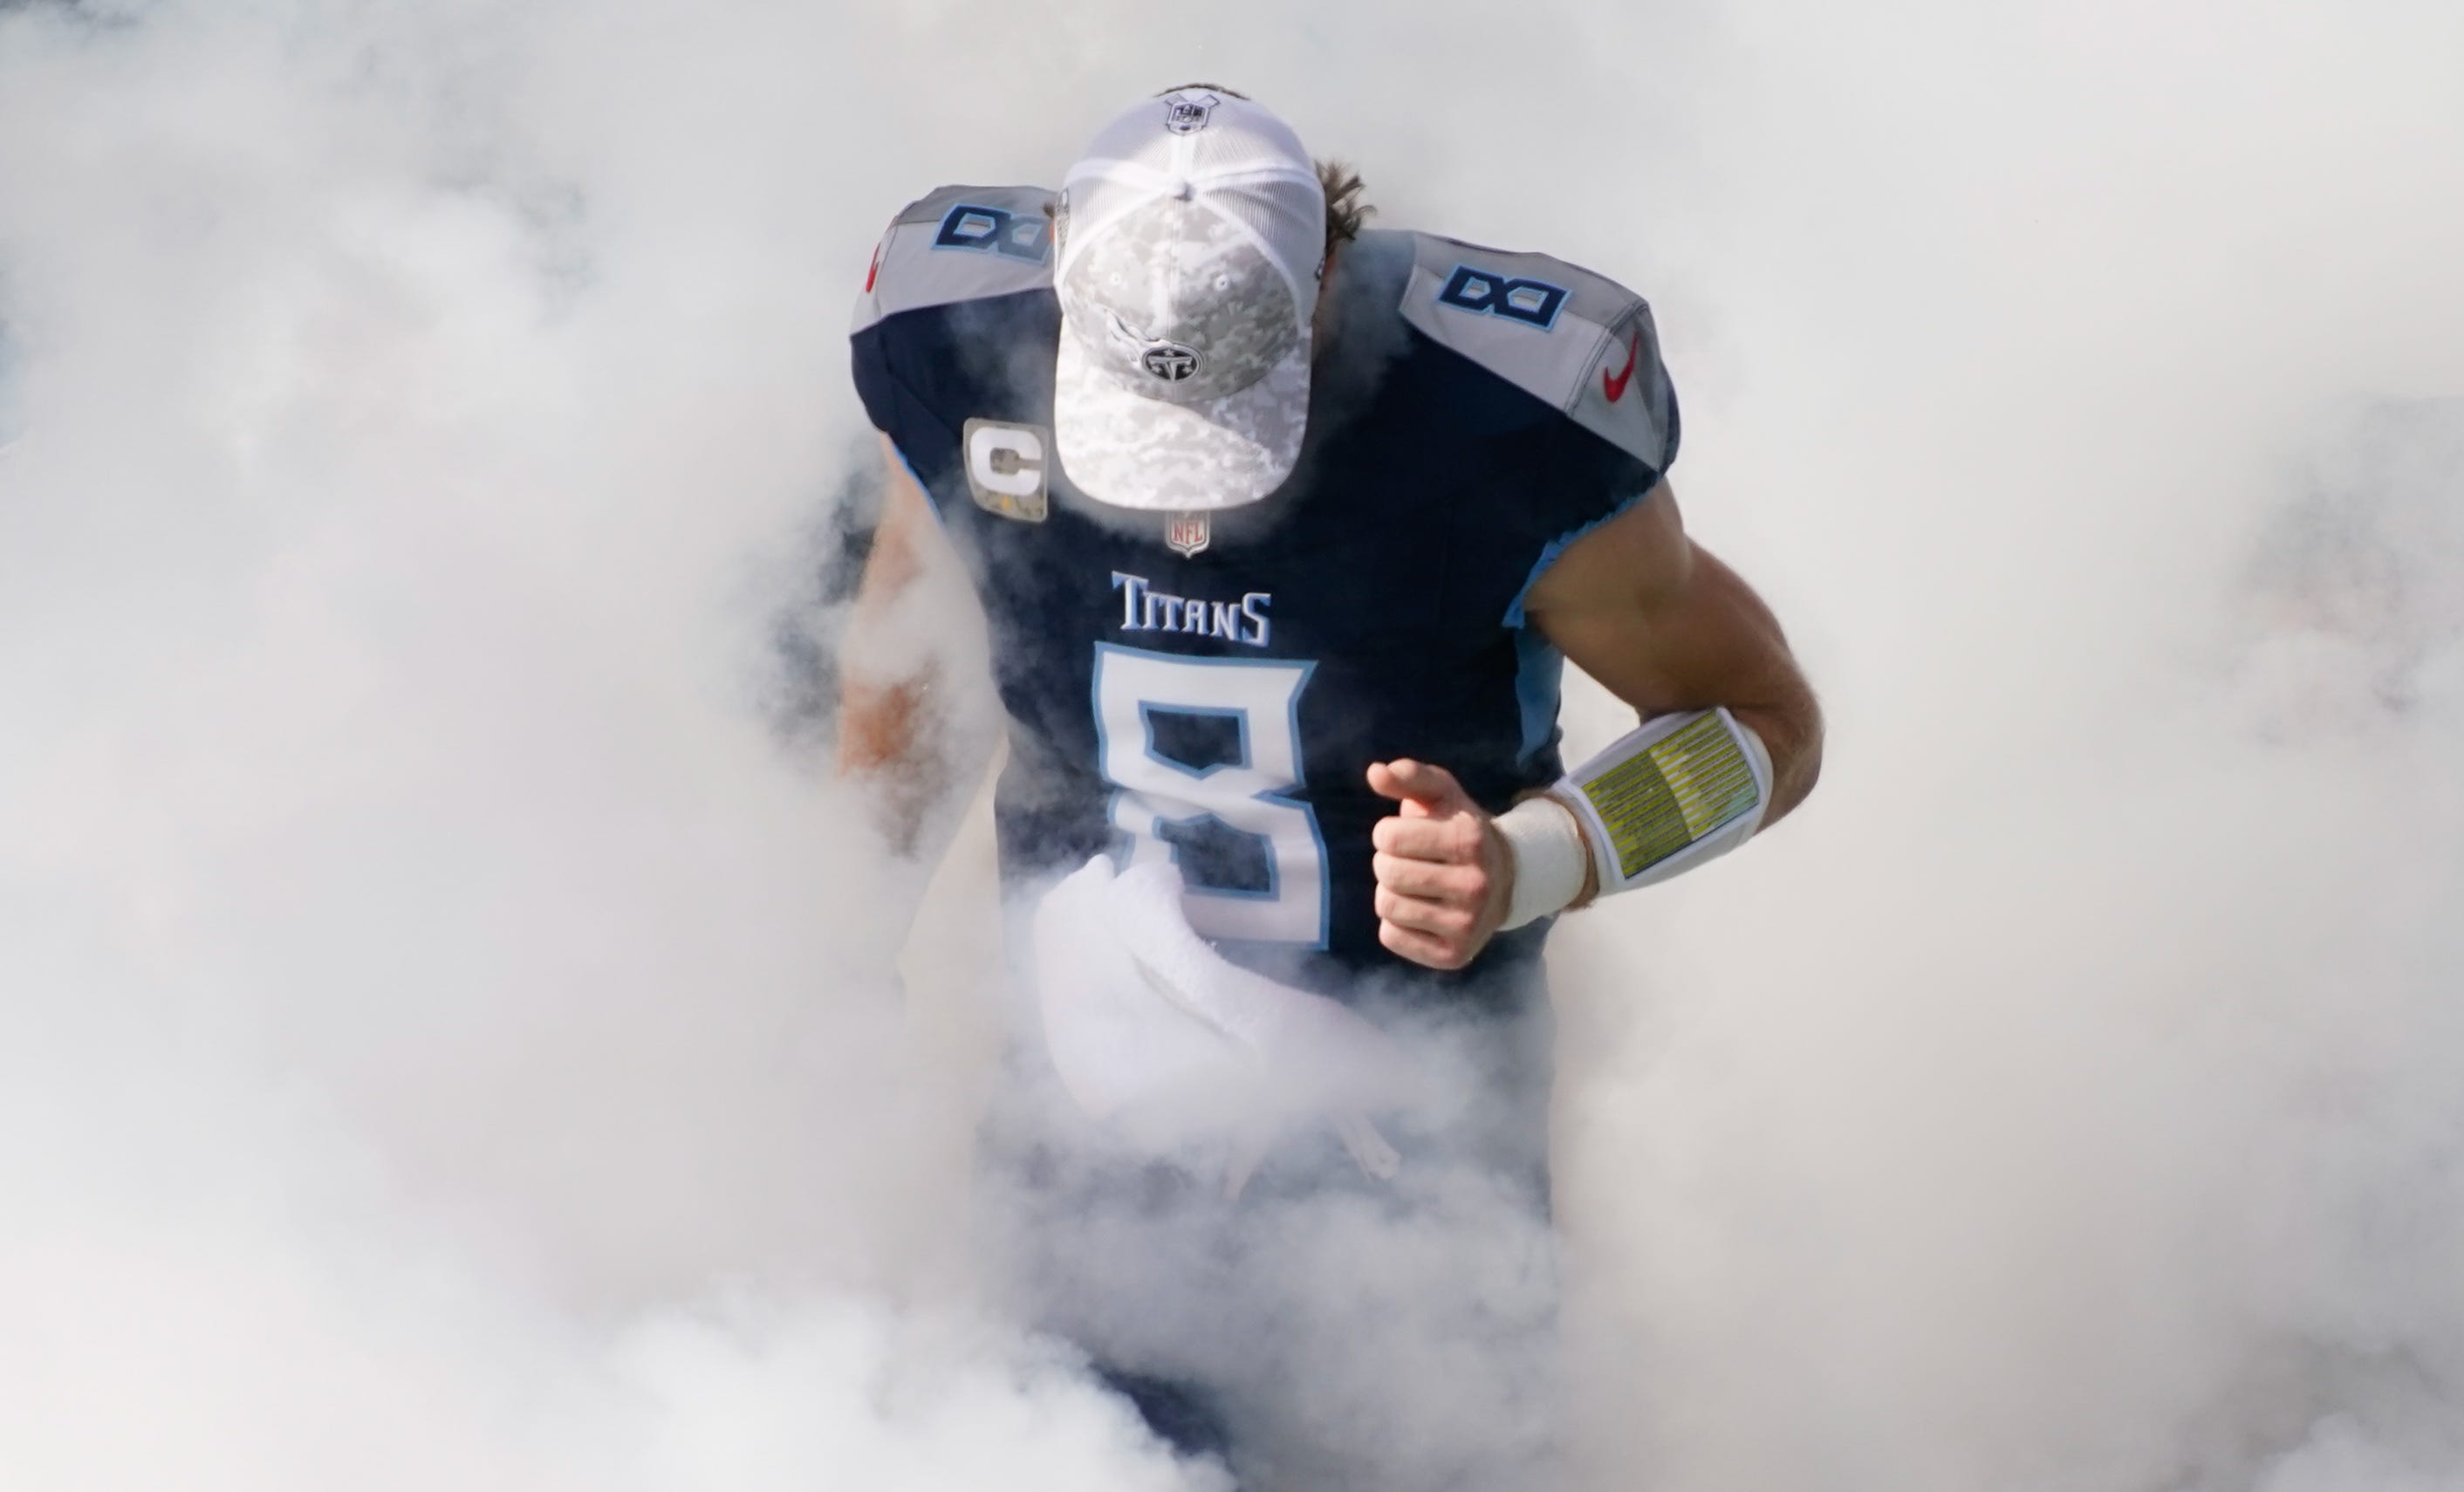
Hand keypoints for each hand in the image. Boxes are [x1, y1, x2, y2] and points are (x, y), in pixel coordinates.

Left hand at [1367, 759, 1513, 971]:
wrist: (1509, 880)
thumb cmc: (1462, 832)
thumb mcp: (1444, 796)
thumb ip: (1410, 777)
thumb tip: (1374, 772)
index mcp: (1470, 840)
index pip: (1388, 837)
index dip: (1387, 833)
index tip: (1405, 836)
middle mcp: (1474, 885)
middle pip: (1387, 873)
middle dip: (1387, 862)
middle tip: (1409, 861)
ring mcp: (1467, 925)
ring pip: (1387, 906)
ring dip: (1390, 892)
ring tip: (1414, 885)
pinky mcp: (1454, 955)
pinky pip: (1391, 937)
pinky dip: (1395, 923)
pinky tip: (1420, 911)